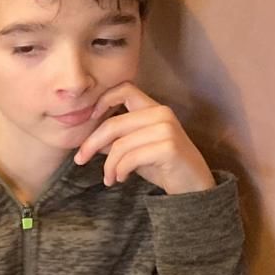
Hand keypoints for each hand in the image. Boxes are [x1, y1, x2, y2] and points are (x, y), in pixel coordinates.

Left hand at [72, 83, 214, 194]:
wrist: (193, 186)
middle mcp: (161, 113)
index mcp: (153, 109)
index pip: (124, 89)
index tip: (90, 119)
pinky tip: (120, 179)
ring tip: (109, 178)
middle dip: (91, 143)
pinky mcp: (168, 147)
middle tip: (80, 160)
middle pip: (113, 123)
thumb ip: (116, 141)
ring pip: (120, 145)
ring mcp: (166, 129)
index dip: (103, 100)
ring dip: (108, 166)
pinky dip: (120, 171)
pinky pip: (131, 158)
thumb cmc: (163, 166)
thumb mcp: (135, 151)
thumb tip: (89, 141)